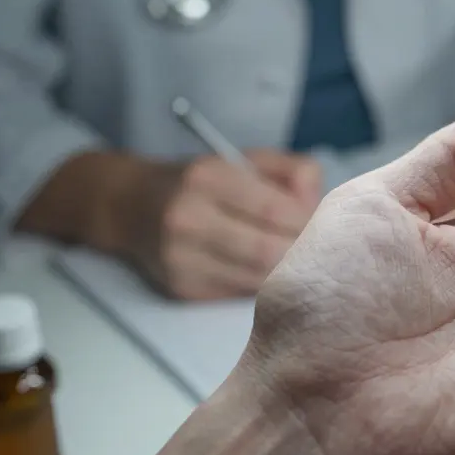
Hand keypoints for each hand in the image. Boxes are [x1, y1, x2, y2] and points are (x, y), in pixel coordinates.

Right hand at [113, 150, 320, 300]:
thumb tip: (317, 203)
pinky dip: (263, 285)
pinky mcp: (182, 289)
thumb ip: (293, 171)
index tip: (323, 225)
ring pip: (258, 280)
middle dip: (303, 253)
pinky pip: (240, 294)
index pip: (274, 209)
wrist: (131, 206)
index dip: (308, 222)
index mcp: (208, 178)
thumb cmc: (202, 181)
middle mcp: (188, 219)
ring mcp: (181, 259)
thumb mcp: (246, 160)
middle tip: (321, 250)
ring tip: (301, 262)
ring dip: (288, 274)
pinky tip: (269, 273)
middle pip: (268, 252)